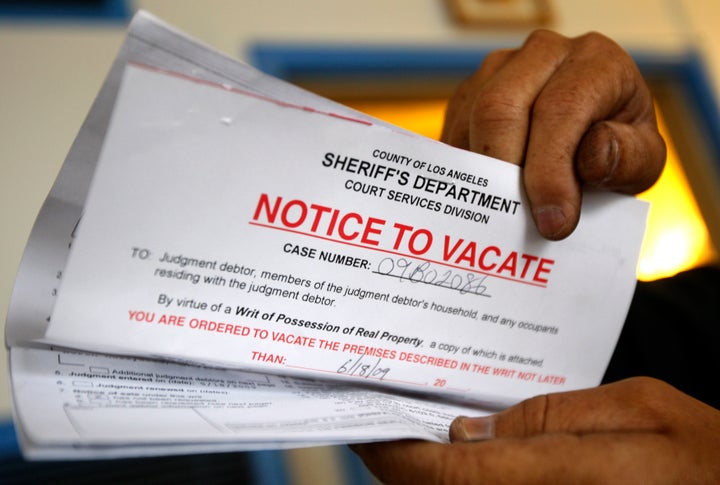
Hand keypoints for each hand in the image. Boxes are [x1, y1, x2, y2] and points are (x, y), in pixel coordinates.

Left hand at [353, 377, 719, 483]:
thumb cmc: (706, 458)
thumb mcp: (640, 410)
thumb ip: (551, 418)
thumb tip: (471, 433)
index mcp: (556, 480)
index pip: (443, 475)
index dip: (393, 454)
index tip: (366, 425)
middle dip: (402, 463)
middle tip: (383, 418)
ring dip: (428, 475)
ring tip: (414, 431)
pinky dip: (464, 481)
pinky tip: (464, 456)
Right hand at [441, 30, 665, 239]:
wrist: (590, 133)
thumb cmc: (617, 147)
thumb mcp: (642, 160)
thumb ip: (627, 159)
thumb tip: (591, 158)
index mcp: (595, 62)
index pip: (560, 109)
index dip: (550, 170)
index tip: (553, 223)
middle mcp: (544, 53)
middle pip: (500, 107)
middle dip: (504, 171)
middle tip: (513, 221)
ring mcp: (500, 68)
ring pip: (469, 119)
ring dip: (480, 174)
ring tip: (501, 212)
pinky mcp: (470, 91)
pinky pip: (452, 130)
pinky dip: (464, 170)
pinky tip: (485, 194)